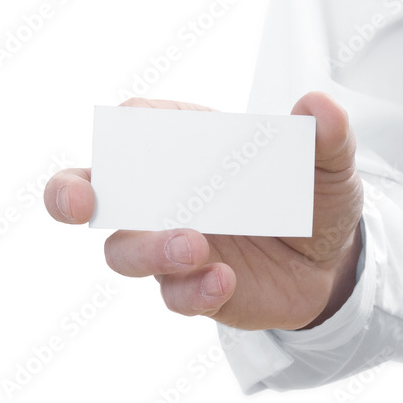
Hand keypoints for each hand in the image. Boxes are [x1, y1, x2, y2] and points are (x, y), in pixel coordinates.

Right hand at [43, 91, 363, 330]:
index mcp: (187, 146)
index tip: (124, 130)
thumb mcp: (330, 165)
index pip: (133, 126)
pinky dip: (192, 290)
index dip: (120, 129)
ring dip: (148, 248)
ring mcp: (171, 244)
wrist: (334, 263)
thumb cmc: (315, 196)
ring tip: (193, 244)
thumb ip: (326, 136)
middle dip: (68, 194)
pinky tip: (224, 280)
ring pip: (124, 251)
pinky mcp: (193, 290)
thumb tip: (320, 107)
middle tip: (78, 203)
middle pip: (93, 191)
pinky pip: (174, 295)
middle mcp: (165, 195)